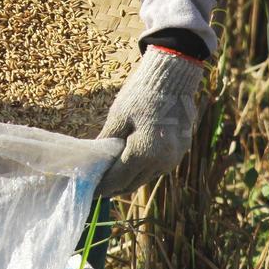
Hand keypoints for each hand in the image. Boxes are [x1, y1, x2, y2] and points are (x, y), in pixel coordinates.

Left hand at [95, 47, 203, 196]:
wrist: (173, 77)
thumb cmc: (141, 94)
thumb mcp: (118, 118)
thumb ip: (106, 144)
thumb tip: (94, 163)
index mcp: (145, 154)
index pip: (117, 179)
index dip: (101, 187)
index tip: (89, 191)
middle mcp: (162, 162)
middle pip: (131, 184)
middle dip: (112, 188)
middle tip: (96, 189)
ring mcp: (173, 159)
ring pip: (145, 178)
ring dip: (127, 181)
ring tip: (109, 181)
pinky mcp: (179, 152)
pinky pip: (156, 169)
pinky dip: (141, 171)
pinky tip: (128, 167)